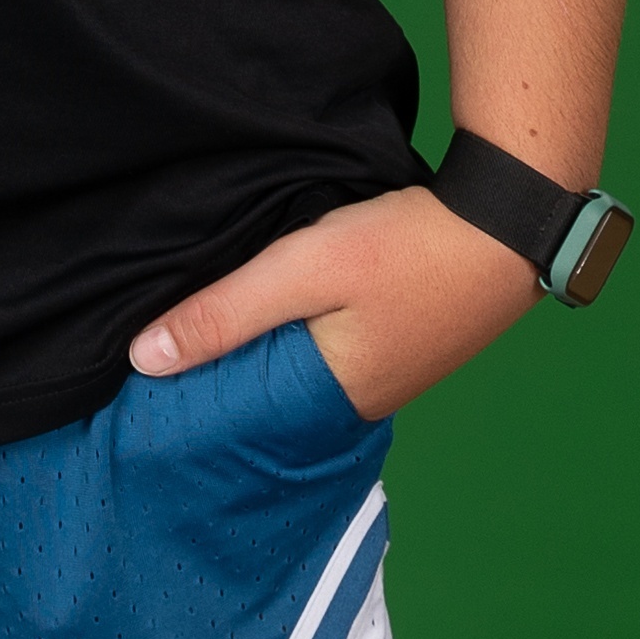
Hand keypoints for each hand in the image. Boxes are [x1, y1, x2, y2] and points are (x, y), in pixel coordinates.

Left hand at [128, 183, 534, 417]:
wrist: (500, 225)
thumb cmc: (403, 248)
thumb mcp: (302, 269)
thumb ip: (225, 312)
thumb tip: (144, 359)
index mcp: (330, 401)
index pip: (239, 414)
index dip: (191, 390)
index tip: (138, 373)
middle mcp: (356, 403)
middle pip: (267, 395)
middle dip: (222, 372)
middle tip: (160, 342)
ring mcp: (381, 375)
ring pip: (295, 370)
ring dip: (259, 347)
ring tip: (206, 320)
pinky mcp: (393, 344)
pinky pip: (325, 350)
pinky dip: (294, 332)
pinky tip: (273, 307)